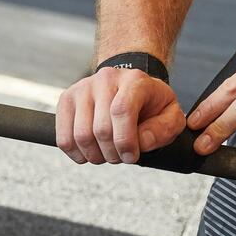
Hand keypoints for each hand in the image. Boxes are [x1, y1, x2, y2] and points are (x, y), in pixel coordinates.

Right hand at [56, 67, 185, 164]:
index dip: (126, 141)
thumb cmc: (150, 104)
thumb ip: (164, 130)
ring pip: (81, 135)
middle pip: (101, 129)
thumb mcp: (171, 116)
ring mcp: (83, 88)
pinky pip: (64, 137)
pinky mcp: (67, 99)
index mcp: (134, 81)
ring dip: (96, 156)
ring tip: (107, 154)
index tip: (132, 156)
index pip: (122, 111)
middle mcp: (105, 79)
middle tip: (121, 156)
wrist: (128, 86)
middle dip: (113, 154)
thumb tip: (141, 142)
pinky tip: (90, 152)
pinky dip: (76, 154)